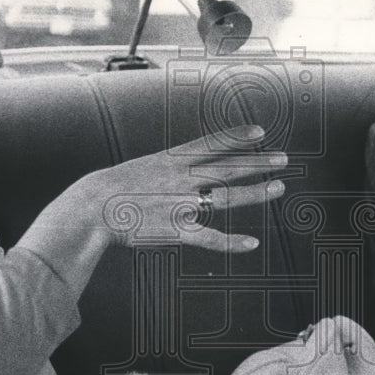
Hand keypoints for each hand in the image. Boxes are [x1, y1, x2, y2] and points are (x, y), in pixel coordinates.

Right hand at [15, 125, 286, 295]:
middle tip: (283, 159)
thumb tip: (183, 168)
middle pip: (228, 168)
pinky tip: (251, 244)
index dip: (237, 137)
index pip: (211, 144)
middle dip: (258, 163)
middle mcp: (181, 179)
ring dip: (255, 193)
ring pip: (226, 197)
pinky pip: (209, 238)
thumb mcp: (141, 168)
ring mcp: (181, 204)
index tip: (260, 130)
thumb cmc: (111, 190)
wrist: (91, 208)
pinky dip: (230, 243)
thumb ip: (166, 170)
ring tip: (279, 188)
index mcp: (171, 161)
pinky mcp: (176, 230)